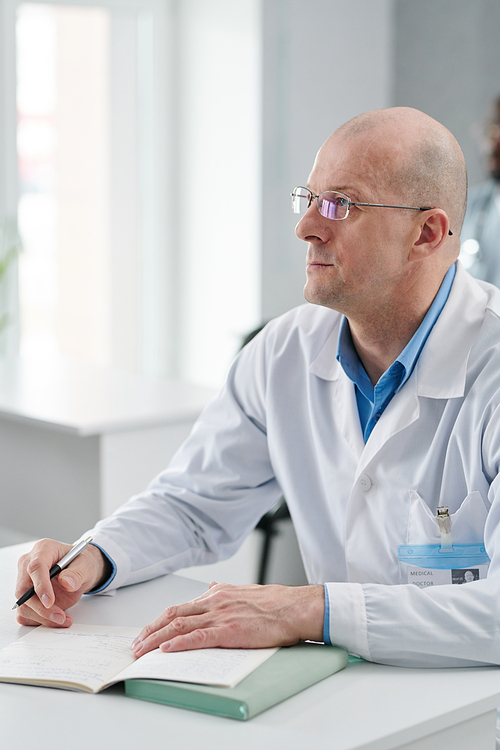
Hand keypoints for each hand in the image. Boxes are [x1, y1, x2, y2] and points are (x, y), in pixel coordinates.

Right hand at [15, 538, 107, 627]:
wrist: (80, 572)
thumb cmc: (80, 564)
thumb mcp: (85, 565)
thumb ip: (77, 573)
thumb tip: (66, 582)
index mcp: (44, 549)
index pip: (35, 567)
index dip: (41, 586)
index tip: (50, 602)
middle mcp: (29, 564)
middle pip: (24, 589)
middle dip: (41, 608)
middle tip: (60, 616)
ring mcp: (25, 581)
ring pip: (23, 605)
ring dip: (42, 617)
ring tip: (63, 618)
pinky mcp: (26, 598)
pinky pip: (25, 614)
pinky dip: (40, 621)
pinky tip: (56, 619)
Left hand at [132, 582, 324, 655]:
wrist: (294, 607)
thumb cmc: (274, 603)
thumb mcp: (243, 591)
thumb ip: (223, 591)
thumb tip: (210, 586)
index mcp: (216, 593)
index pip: (180, 607)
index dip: (160, 620)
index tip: (147, 631)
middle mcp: (214, 601)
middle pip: (173, 614)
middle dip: (150, 629)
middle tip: (136, 644)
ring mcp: (220, 615)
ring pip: (179, 625)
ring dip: (156, 638)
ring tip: (142, 650)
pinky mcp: (229, 629)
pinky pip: (197, 637)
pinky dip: (178, 643)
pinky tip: (166, 649)